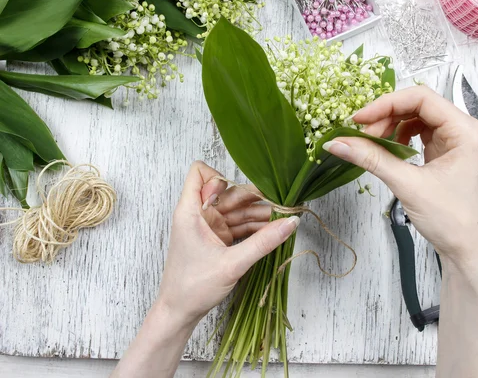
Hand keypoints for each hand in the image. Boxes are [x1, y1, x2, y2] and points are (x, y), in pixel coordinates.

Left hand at [156, 161, 299, 326]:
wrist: (179, 312)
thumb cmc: (193, 287)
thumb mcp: (232, 264)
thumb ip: (263, 242)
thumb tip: (290, 222)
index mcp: (190, 211)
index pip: (199, 172)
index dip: (220, 178)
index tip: (238, 197)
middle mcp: (198, 214)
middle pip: (227, 191)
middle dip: (252, 197)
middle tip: (280, 206)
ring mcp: (208, 226)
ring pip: (236, 209)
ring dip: (258, 214)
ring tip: (282, 219)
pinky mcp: (216, 239)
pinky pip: (237, 225)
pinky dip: (254, 228)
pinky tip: (272, 232)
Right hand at [322, 86, 477, 267]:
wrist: (468, 252)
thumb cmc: (453, 221)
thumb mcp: (408, 185)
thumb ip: (372, 159)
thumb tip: (339, 143)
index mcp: (466, 130)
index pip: (421, 98)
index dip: (386, 104)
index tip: (360, 119)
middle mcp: (465, 130)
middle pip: (418, 106)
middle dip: (386, 117)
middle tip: (361, 135)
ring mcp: (456, 142)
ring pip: (416, 119)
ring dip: (391, 127)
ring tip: (372, 144)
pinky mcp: (447, 154)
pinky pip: (419, 135)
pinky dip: (399, 139)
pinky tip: (388, 150)